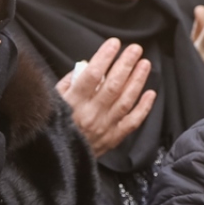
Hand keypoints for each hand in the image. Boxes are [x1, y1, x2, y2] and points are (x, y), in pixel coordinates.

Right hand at [56, 38, 155, 157]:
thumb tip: (86, 66)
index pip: (92, 75)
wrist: (55, 160)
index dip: (105, 57)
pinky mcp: (112, 139)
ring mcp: (103, 127)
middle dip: (126, 64)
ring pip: (125, 101)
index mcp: (73, 103)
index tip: (114, 44)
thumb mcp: (52, 101)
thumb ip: (69, 82)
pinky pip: (132, 122)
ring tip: (144, 64)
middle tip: (135, 50)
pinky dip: (144, 108)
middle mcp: (90, 114)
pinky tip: (151, 93)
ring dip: (137, 81)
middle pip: (113, 85)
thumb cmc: (53, 127)